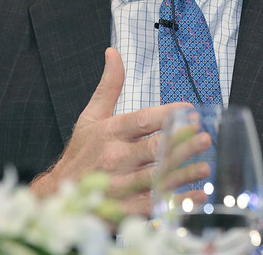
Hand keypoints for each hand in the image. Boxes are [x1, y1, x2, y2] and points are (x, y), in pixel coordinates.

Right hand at [28, 47, 208, 214]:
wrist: (57, 194)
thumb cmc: (80, 152)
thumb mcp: (90, 117)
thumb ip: (109, 86)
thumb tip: (113, 52)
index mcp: (109, 132)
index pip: (141, 120)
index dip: (166, 114)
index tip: (188, 109)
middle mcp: (115, 157)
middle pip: (153, 149)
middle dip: (180, 142)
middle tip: (203, 136)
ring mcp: (120, 185)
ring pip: (157, 178)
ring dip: (183, 172)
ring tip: (205, 165)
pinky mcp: (125, 209)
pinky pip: (155, 204)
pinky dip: (178, 200)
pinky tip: (198, 194)